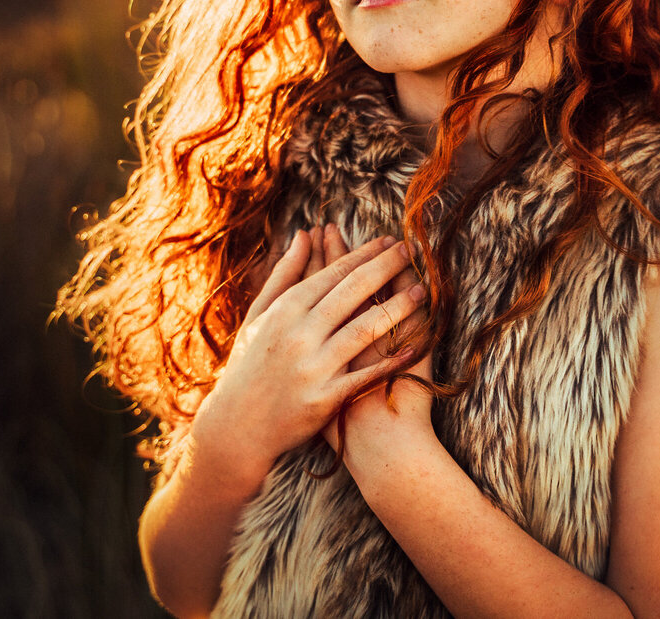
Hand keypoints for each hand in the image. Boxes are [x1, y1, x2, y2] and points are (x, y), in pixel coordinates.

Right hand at [188, 225, 425, 489]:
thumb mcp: (259, 315)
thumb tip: (304, 234)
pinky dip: (392, 361)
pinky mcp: (325, 399)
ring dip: (397, 308)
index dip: (365, 254)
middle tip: (412, 251)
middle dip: (386, 268)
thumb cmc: (249, 364)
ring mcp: (313, 367)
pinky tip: (415, 345)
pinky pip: (367, 375)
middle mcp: (299, 334)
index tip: (389, 241)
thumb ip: (284, 274)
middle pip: (353, 292)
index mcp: (284, 310)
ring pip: (365, 330)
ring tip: (422, 291)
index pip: (333, 273)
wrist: (237, 426)